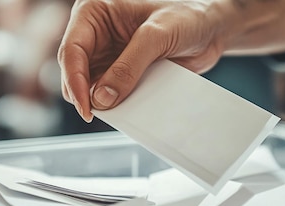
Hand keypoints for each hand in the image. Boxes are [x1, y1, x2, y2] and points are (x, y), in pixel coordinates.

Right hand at [58, 0, 284, 121]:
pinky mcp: (123, 71)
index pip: (72, 50)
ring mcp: (110, 54)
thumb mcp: (156, 35)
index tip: (86, 106)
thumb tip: (103, 97)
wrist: (212, 27)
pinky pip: (112, 92)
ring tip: (119, 109)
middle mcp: (97, 33)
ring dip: (102, 100)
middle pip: (76, 70)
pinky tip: (128, 108)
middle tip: (98, 114)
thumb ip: (129, 66)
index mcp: (95, 12)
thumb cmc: (187, 14)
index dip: (74, 80)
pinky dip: (117, 103)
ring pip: (92, 85)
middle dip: (85, 93)